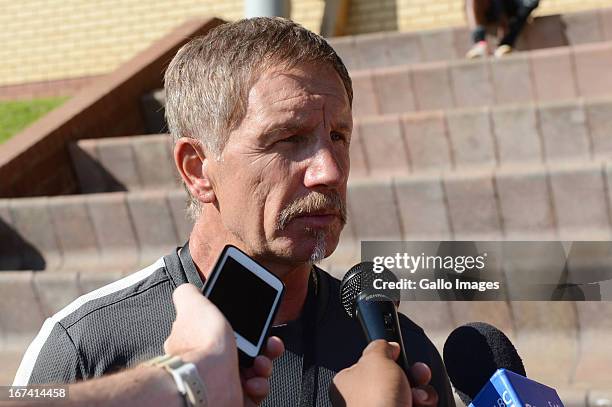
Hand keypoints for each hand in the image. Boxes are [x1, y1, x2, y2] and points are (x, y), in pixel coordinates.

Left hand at [164, 284, 283, 405]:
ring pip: (255, 372)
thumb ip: (189, 294)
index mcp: (204, 341)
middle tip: (269, 344)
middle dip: (264, 345)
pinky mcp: (236, 400)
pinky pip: (256, 393)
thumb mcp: (194, 306)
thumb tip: (188, 290)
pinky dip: (260, 386)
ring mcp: (224, 382)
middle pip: (247, 351)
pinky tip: (253, 382)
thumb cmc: (201, 344)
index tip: (260, 323)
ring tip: (261, 364)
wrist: (205, 382)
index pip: (230, 332)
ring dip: (265, 365)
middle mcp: (212, 363)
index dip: (249, 326)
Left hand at [330, 340, 438, 406]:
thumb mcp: (375, 359)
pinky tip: (420, 405)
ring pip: (410, 393)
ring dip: (421, 392)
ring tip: (418, 397)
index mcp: (350, 382)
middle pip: (396, 378)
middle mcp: (365, 399)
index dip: (389, 358)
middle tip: (417, 374)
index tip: (399, 353)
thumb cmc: (374, 400)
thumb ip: (380, 347)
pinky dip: (424, 404)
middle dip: (412, 375)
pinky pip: (418, 406)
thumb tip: (387, 345)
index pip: (372, 364)